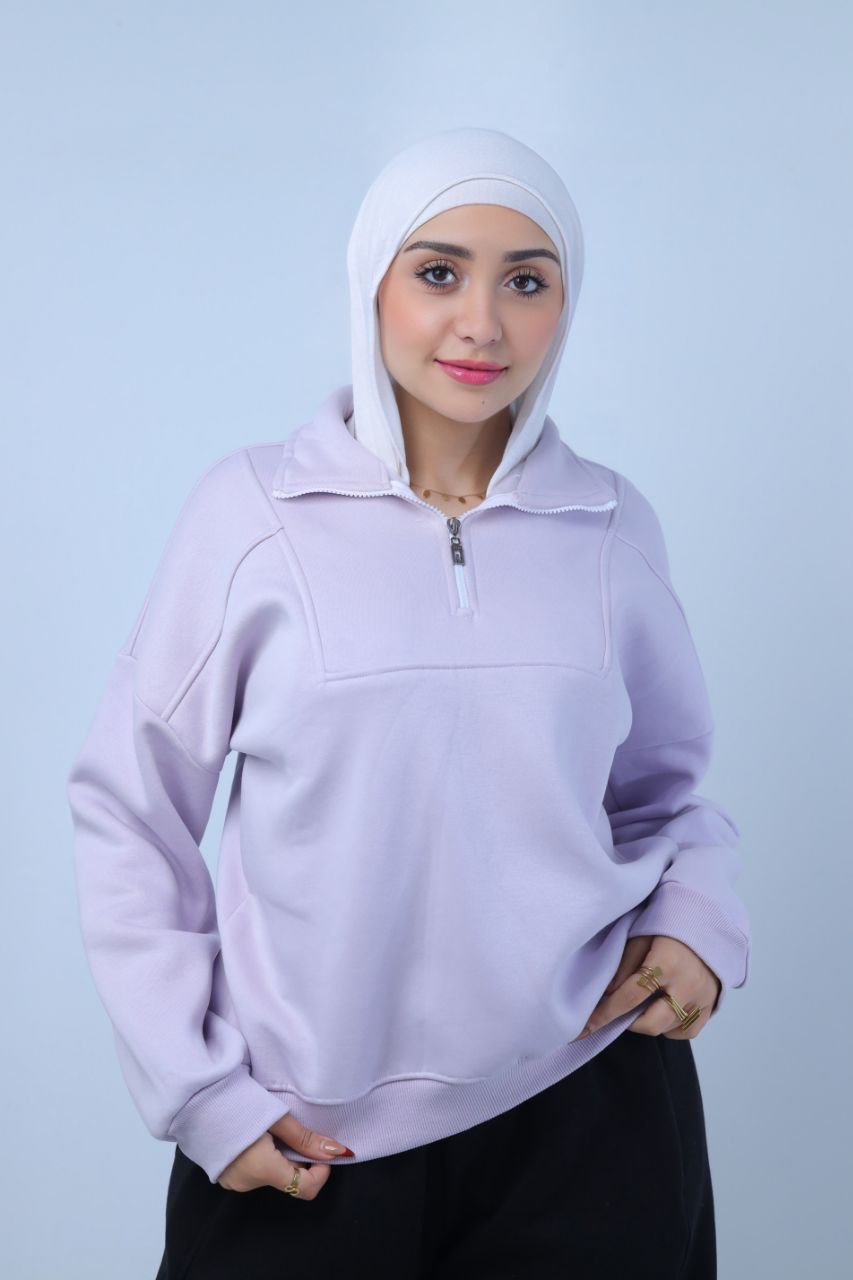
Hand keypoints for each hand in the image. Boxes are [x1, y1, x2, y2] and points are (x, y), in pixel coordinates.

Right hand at [216, 1112, 353, 1195]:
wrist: (193, 1098)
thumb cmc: (235, 1101)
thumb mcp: (276, 1116)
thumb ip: (306, 1138)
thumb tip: (337, 1152)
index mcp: (263, 1170)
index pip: (306, 1190)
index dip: (321, 1171)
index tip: (320, 1149)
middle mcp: (248, 1183)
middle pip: (288, 1179)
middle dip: (297, 1157)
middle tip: (289, 1129)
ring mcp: (233, 1181)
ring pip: (272, 1174)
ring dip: (279, 1155)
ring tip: (267, 1127)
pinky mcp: (224, 1174)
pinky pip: (254, 1172)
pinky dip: (263, 1157)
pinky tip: (253, 1134)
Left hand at [577, 935, 721, 1039]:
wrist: (709, 919)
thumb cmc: (669, 924)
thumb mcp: (641, 934)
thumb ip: (624, 964)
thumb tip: (606, 995)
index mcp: (667, 963)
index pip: (630, 997)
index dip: (605, 1014)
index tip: (585, 1027)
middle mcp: (688, 985)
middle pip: (652, 1023)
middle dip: (629, 1022)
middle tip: (621, 1009)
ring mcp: (703, 997)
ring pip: (669, 1029)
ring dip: (650, 1022)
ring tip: (644, 1002)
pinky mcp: (712, 1004)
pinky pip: (688, 1030)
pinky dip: (672, 1027)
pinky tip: (663, 1010)